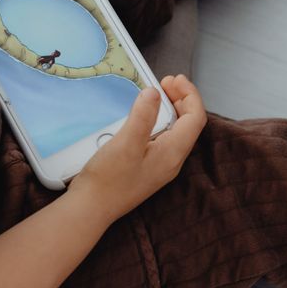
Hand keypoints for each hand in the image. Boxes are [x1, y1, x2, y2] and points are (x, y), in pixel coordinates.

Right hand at [69, 75, 207, 224]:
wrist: (91, 208)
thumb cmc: (108, 179)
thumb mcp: (126, 142)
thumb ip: (143, 116)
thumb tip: (154, 93)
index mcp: (173, 153)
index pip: (195, 118)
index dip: (190, 94)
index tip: (175, 78)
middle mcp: (172, 160)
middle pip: (189, 124)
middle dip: (181, 99)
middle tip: (165, 81)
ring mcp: (160, 165)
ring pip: (176, 131)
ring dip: (170, 109)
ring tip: (157, 94)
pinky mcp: (147, 167)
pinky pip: (163, 138)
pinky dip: (159, 121)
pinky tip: (144, 116)